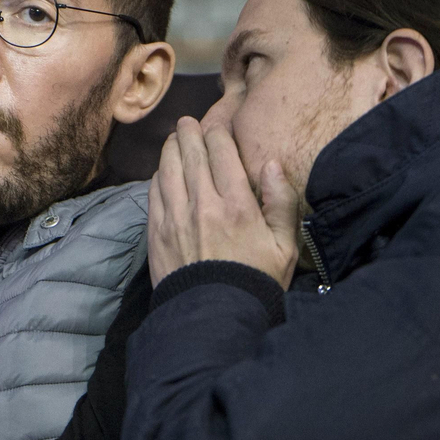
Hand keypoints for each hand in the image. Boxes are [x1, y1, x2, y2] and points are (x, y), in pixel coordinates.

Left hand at [147, 117, 297, 287]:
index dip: (217, 133)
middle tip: (188, 122)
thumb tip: (272, 164)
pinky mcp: (157, 233)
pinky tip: (162, 171)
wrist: (215, 317)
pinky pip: (154, 192)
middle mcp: (203, 205)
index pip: (222, 153)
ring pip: (168, 169)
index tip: (216, 127)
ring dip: (170, 149)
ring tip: (174, 139)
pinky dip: (158, 175)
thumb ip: (281, 202)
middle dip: (189, 133)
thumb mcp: (285, 246)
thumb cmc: (256, 281)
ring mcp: (175, 218)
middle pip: (191, 154)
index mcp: (237, 205)